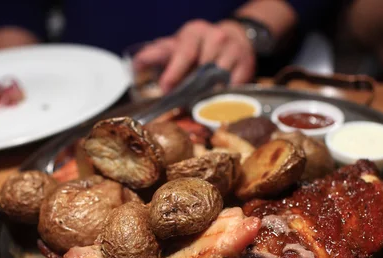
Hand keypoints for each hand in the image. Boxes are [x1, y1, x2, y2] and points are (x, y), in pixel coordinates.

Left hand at [134, 20, 255, 92]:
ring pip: (217, 78)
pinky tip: (216, 98)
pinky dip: (223, 94)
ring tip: (197, 100)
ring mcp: (233, 50)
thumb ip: (158, 54)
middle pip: (201, 67)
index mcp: (194, 32)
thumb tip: (135, 64)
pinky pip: (232, 85)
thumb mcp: (178, 45)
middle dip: (189, 86)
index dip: (174, 72)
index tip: (165, 88)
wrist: (234, 39)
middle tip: (180, 101)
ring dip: (206, 92)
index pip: (183, 53)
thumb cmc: (199, 46)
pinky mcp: (246, 64)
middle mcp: (215, 37)